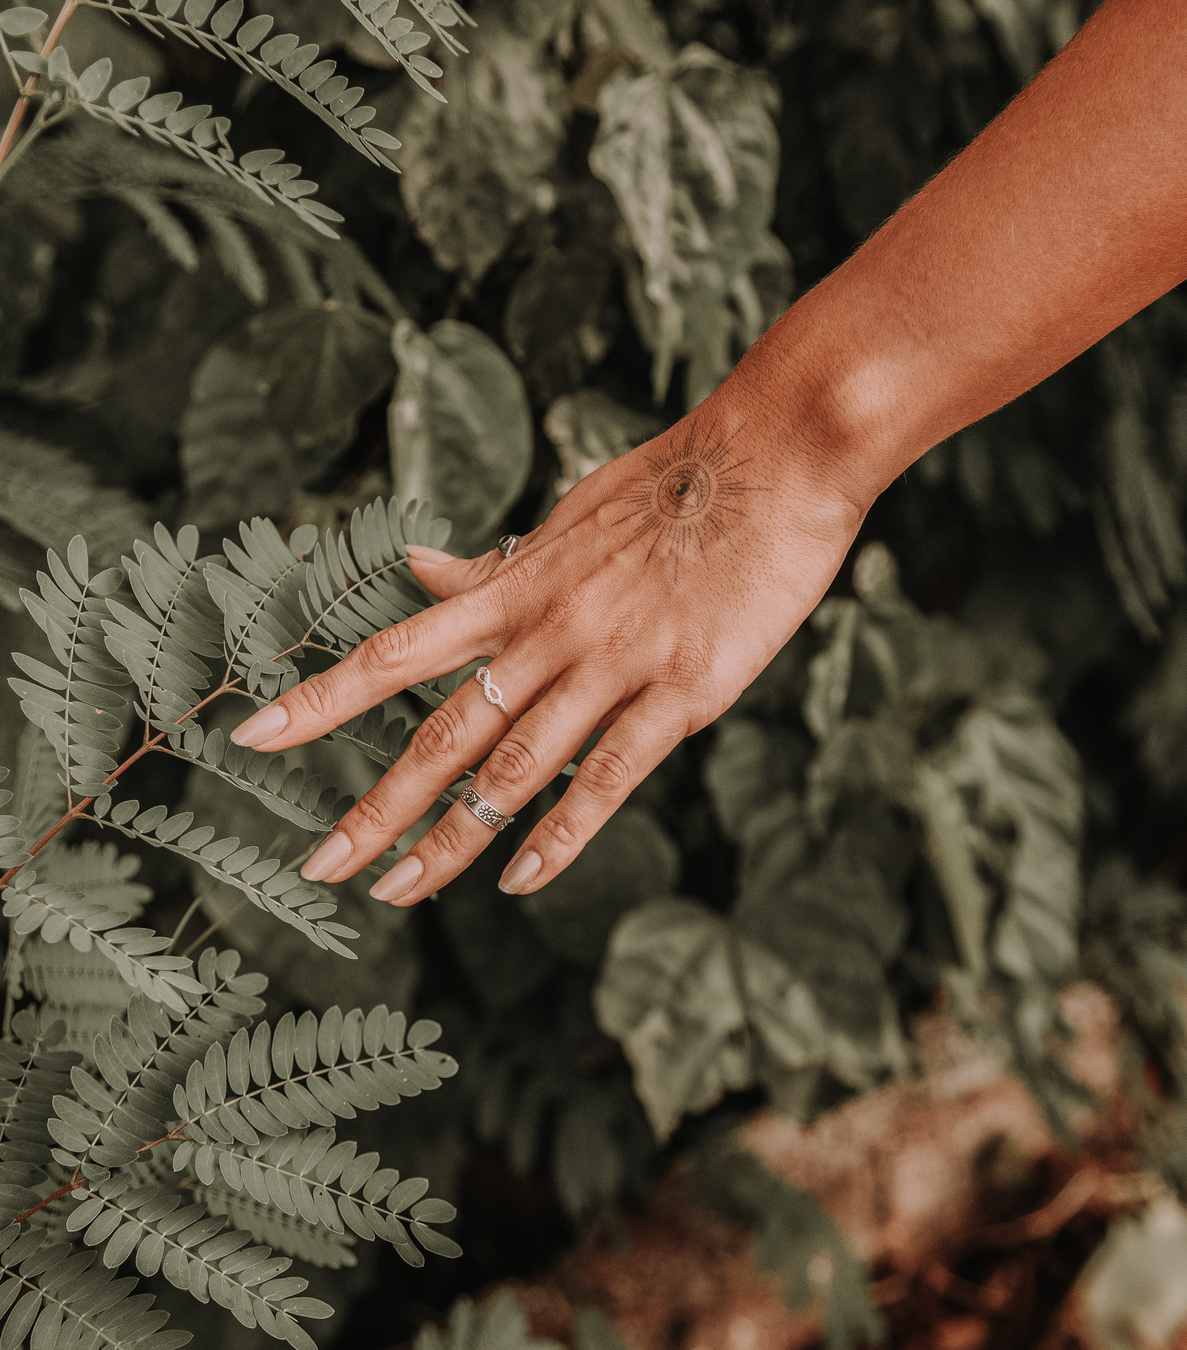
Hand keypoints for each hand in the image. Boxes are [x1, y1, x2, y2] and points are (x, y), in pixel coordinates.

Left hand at [228, 381, 864, 904]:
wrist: (773, 457)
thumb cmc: (670, 488)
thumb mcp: (565, 522)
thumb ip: (492, 566)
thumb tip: (417, 568)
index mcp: (514, 591)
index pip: (395, 652)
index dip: (320, 697)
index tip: (250, 736)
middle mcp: (546, 632)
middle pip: (442, 732)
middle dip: (376, 805)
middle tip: (318, 865)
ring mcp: (611, 664)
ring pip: (515, 766)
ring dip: (452, 837)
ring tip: (400, 892)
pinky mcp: (681, 691)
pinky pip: (610, 774)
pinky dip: (562, 831)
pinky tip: (520, 878)